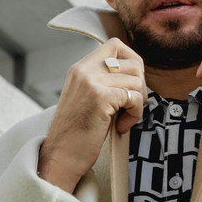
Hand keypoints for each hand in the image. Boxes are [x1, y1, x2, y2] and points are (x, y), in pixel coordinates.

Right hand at [38, 38, 147, 192]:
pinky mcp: (100, 97)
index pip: (115, 45)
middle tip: (129, 106)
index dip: (132, 63)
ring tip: (123, 119)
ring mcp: (91, 82)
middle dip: (140, 85)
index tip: (129, 86)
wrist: (60, 157)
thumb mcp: (87, 98)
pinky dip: (135, 114)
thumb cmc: (76, 134)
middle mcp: (84, 70)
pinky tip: (121, 126)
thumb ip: (104, 81)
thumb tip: (136, 76)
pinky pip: (134, 97)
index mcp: (79, 68)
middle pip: (133, 61)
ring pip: (137, 80)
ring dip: (137, 103)